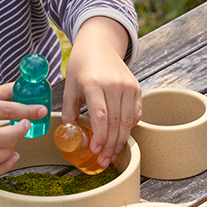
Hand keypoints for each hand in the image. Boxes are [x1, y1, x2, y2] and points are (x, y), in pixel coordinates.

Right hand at [0, 83, 47, 177]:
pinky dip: (4, 166)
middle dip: (16, 133)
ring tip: (14, 141)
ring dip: (8, 151)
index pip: (4, 109)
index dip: (26, 110)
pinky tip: (13, 155)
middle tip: (26, 125)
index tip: (41, 110)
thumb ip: (2, 92)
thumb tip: (25, 86)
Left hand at [63, 17, 141, 167]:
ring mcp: (128, 86)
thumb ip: (69, 110)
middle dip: (110, 145)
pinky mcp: (137, 88)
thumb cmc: (81, 66)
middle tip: (104, 161)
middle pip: (115, 122)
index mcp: (94, 83)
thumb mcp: (69, 86)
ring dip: (120, 141)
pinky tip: (120, 138)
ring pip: (128, 121)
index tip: (95, 151)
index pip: (100, 116)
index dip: (99, 137)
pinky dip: (129, 128)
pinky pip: (136, 114)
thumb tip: (71, 134)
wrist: (100, 45)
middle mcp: (114, 84)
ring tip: (112, 155)